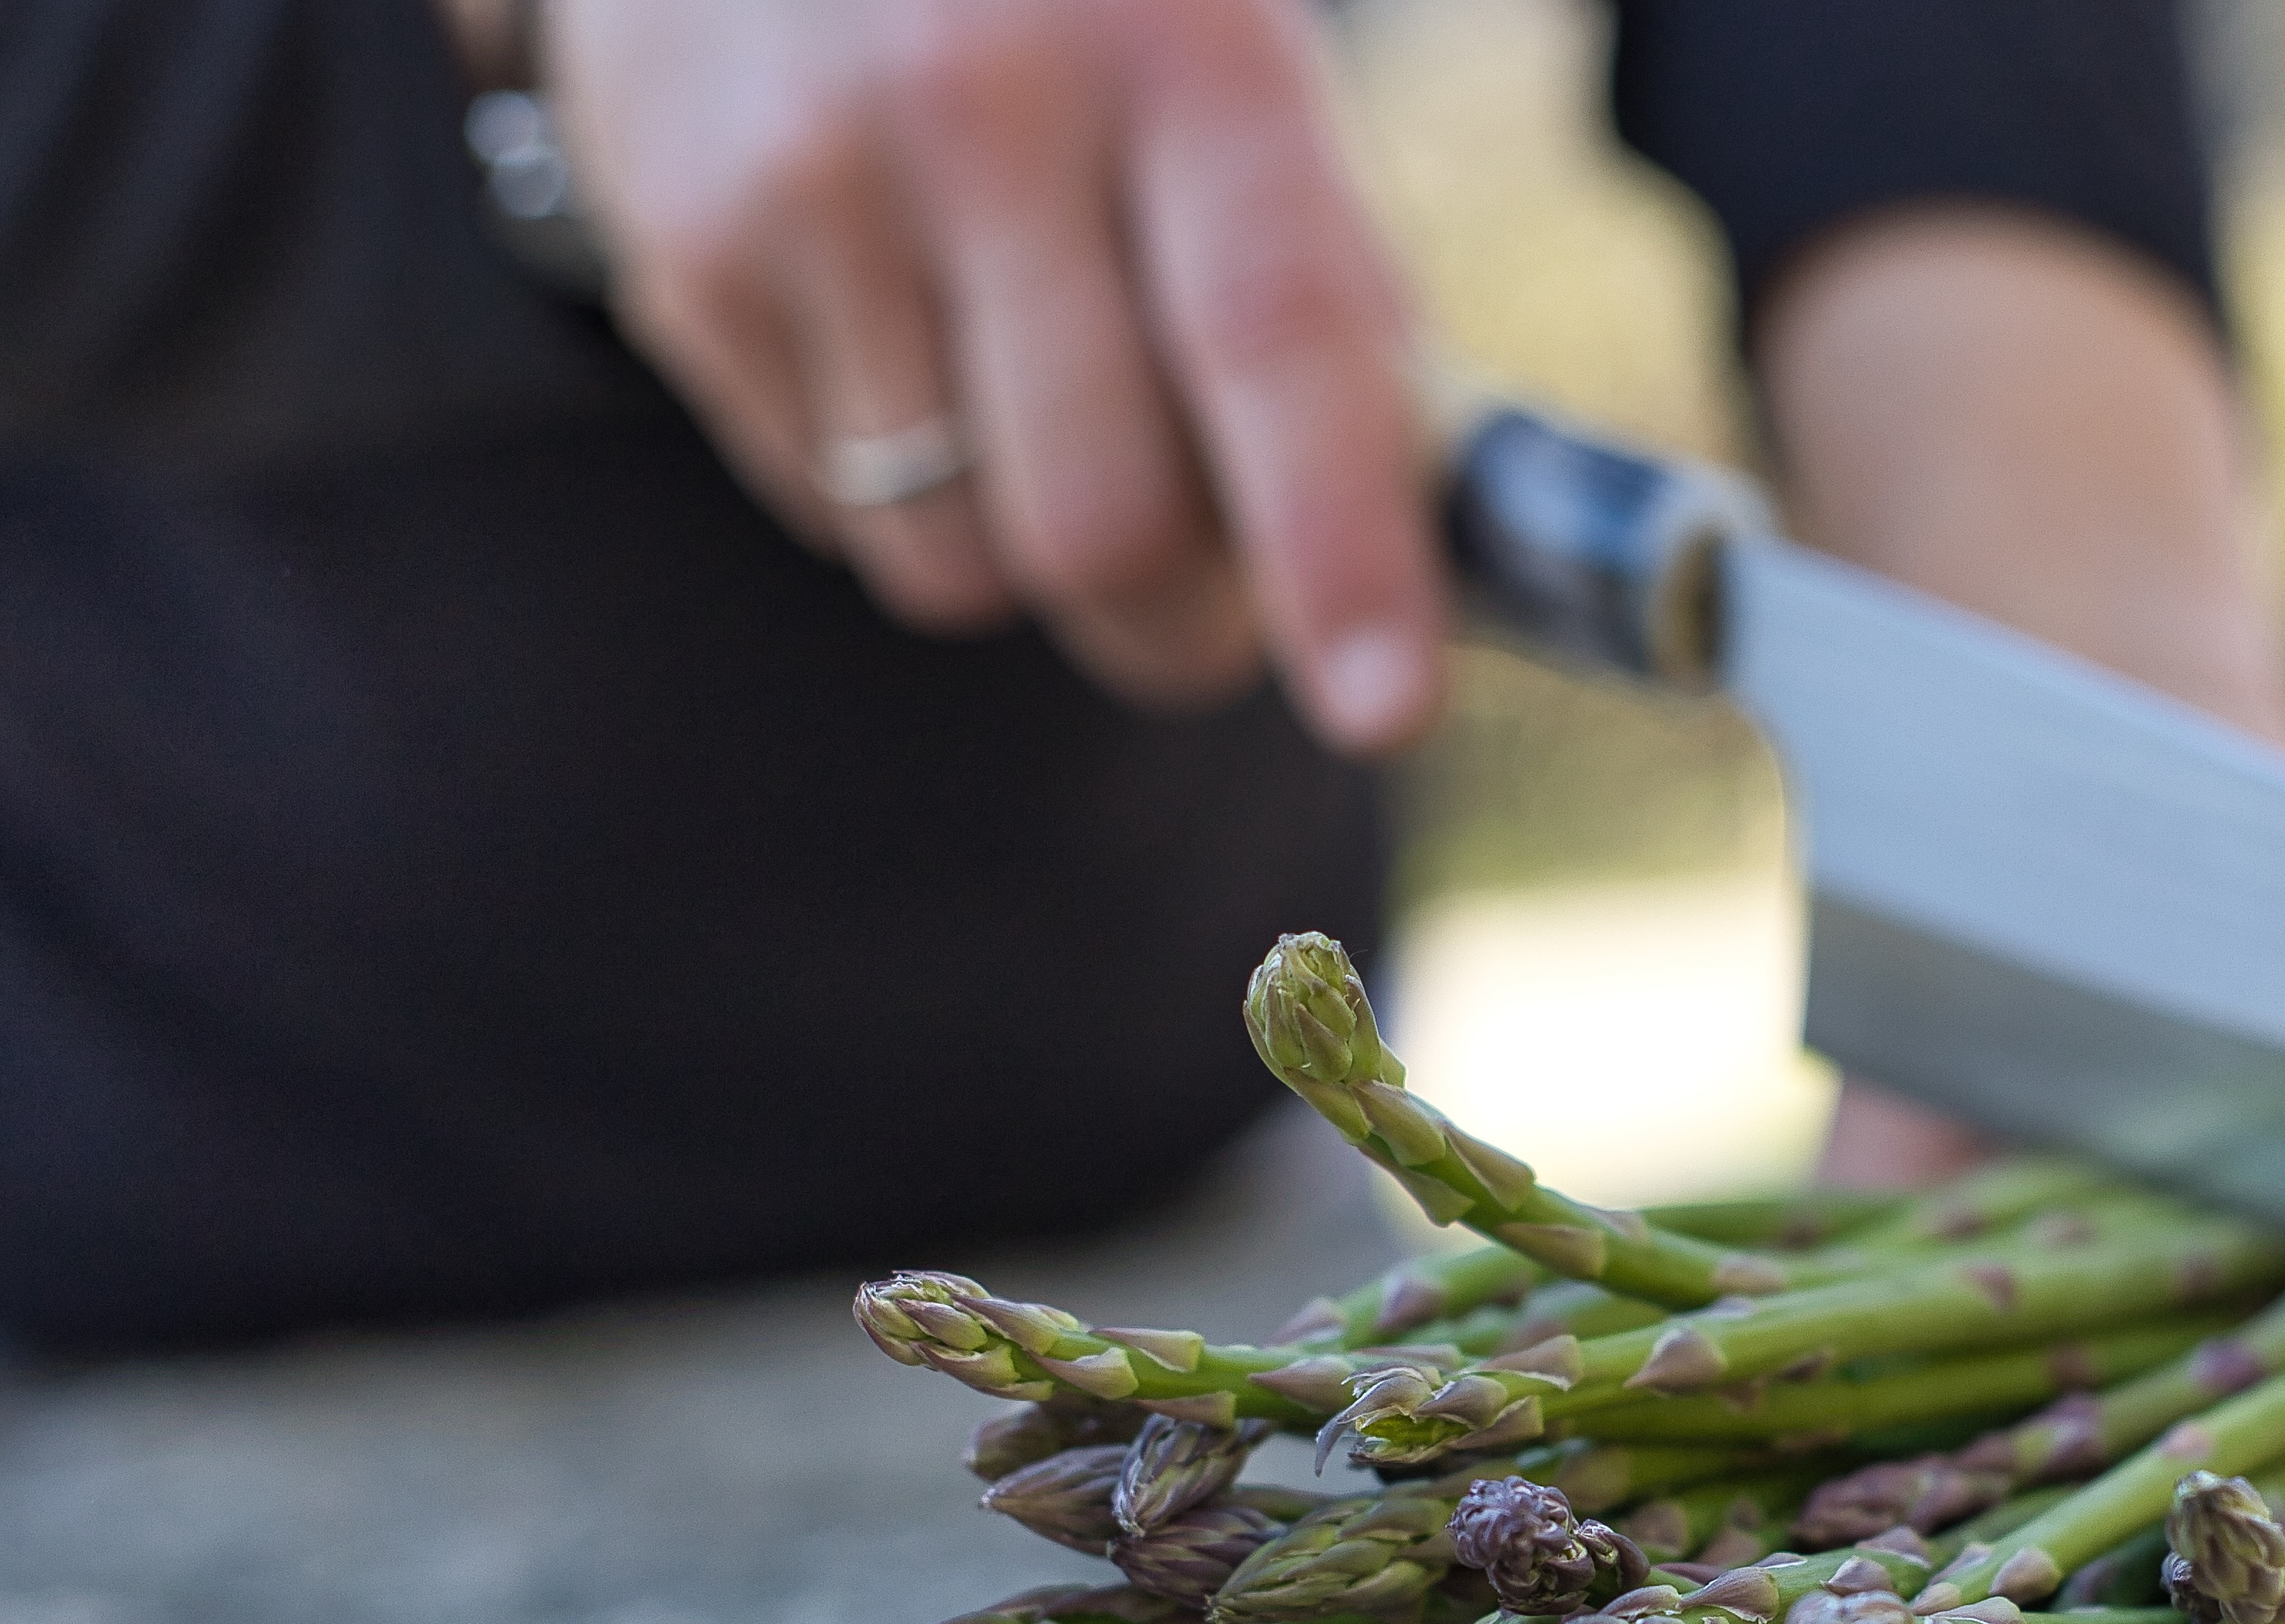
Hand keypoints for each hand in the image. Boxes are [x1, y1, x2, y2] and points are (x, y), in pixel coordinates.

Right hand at [544, 0, 1445, 745]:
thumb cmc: (1087, 20)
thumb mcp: (1237, 91)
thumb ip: (1333, 310)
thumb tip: (1411, 565)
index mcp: (1186, 51)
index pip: (1276, 339)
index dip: (1339, 547)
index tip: (1386, 708)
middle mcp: (986, 99)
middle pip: (1101, 523)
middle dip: (1180, 622)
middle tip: (1207, 585)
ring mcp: (814, 178)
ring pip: (957, 563)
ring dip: (1026, 554)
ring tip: (1032, 400)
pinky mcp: (687, 250)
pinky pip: (834, 513)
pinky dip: (897, 486)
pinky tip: (903, 331)